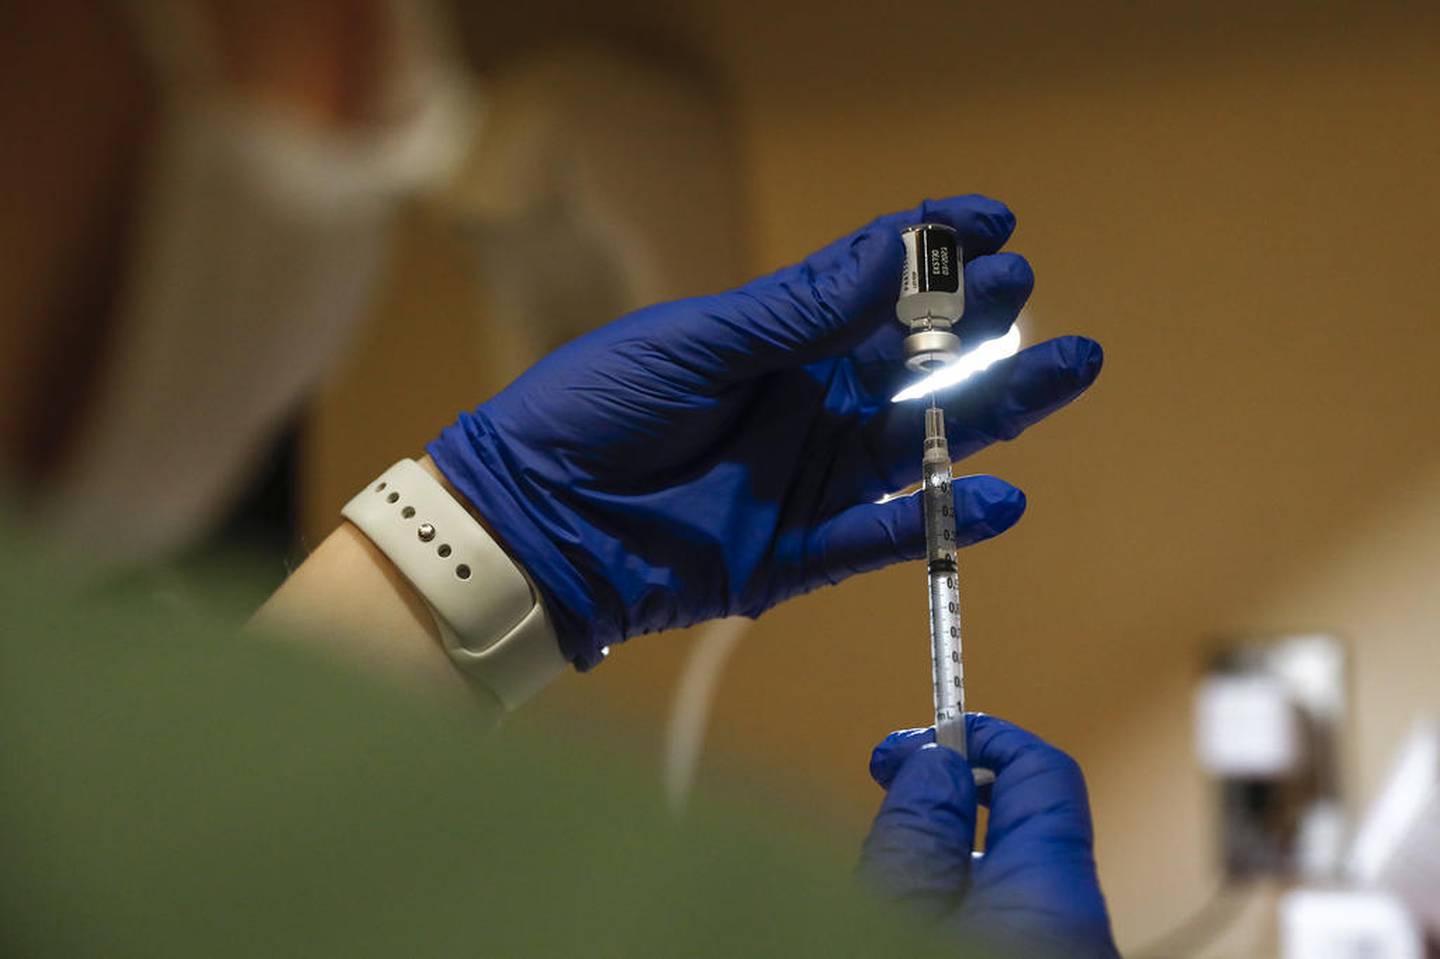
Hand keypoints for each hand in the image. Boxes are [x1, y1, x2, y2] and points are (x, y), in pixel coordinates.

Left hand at [429, 195, 1102, 667]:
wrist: (532, 521)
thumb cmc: (594, 412)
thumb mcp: (699, 343)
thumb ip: (801, 311)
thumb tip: (901, 252)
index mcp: (775, 342)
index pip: (873, 287)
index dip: (933, 253)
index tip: (995, 222)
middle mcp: (805, 405)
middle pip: (914, 362)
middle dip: (975, 322)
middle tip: (1027, 288)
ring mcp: (807, 479)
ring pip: (921, 443)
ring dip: (993, 410)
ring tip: (1066, 369)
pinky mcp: (796, 553)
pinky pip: (883, 537)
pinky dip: (941, 521)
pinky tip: (1000, 496)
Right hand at [859, 715, 1119, 958]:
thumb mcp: (906, 911)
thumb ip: (921, 835)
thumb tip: (934, 763)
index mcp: (1053, 890)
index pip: (1041, 767)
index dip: (977, 735)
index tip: (914, 739)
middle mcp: (1074, 921)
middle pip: (1018, 820)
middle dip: (949, 794)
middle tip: (889, 789)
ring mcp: (1058, 945)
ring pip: (1002, 872)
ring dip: (944, 853)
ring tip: (883, 865)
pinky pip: (999, 913)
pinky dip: (954, 897)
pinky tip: (912, 914)